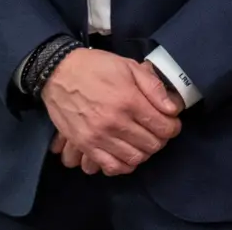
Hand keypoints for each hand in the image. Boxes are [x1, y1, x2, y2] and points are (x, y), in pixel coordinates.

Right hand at [40, 49, 181, 175]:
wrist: (58, 72)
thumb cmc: (95, 66)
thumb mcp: (128, 66)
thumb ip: (153, 87)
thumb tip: (173, 109)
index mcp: (129, 100)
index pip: (163, 127)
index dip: (172, 127)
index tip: (170, 123)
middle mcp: (115, 122)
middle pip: (152, 144)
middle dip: (160, 139)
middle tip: (156, 130)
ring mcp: (99, 137)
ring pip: (135, 158)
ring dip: (143, 152)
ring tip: (141, 140)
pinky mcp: (85, 145)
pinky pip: (112, 167)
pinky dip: (124, 164)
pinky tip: (125, 153)